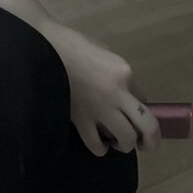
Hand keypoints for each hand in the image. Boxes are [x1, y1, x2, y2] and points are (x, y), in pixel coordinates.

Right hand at [46, 24, 161, 157]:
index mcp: (123, 72)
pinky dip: (101, 148)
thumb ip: (117, 74)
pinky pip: (97, 145)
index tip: (134, 112)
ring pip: (126, 139)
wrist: (41, 48)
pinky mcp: (80, 120)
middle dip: (151, 140)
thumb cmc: (71, 44)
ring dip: (125, 144)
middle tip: (146, 145)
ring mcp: (99, 109)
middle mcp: (117, 93)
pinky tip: (99, 142)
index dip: (141, 108)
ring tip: (117, 140)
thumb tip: (126, 94)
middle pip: (147, 125)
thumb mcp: (103, 52)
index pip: (145, 99)